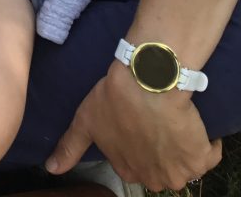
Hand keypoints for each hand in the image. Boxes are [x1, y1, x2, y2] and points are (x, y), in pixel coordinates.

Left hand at [45, 63, 221, 191]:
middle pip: (161, 166)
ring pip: (184, 163)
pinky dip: (206, 141)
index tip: (139, 123)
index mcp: (128, 171)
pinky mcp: (202, 158)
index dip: (138, 142)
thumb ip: (70, 147)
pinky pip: (209, 153)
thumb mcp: (85, 121)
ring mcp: (179, 172)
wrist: (147, 82)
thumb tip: (51, 169)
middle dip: (159, 149)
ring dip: (181, 145)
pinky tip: (193, 122)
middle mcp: (154, 179)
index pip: (135, 163)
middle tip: (156, 120)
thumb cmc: (113, 98)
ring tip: (172, 119)